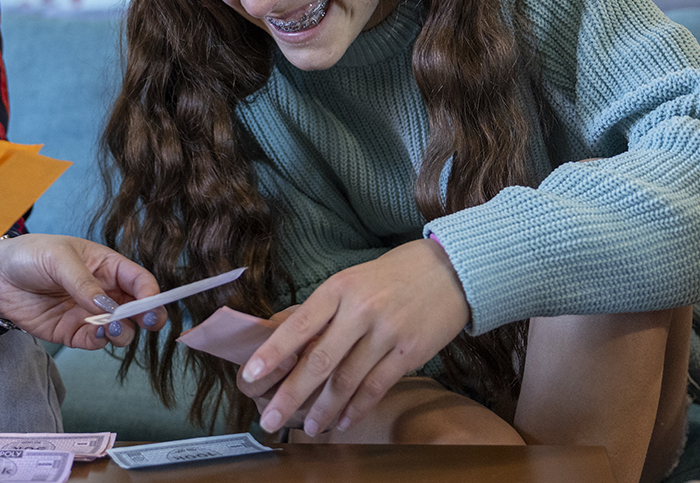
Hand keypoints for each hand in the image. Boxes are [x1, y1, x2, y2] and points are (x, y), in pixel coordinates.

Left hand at [0, 234, 165, 347]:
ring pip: (119, 329)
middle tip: (147, 322)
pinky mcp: (72, 332)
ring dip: (123, 331)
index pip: (139, 280)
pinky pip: (95, 341)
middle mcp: (103, 291)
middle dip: (146, 317)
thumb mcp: (59, 258)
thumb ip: (84, 283)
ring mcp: (89, 313)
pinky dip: (101, 341)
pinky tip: (99, 333)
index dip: (151, 292)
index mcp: (106, 265)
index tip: (153, 305)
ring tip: (114, 328)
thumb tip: (108, 308)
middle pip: (136, 308)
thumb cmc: (31, 255)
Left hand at [240, 239, 469, 436]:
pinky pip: (377, 387)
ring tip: (309, 428)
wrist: (448, 270)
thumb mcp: (350, 281)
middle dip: (291, 394)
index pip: (298, 326)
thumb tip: (289, 347)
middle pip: (319, 360)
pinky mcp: (410, 352)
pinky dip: (357, 408)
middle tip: (270, 418)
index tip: (251, 375)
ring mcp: (387, 332)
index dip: (272, 353)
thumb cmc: (390, 277)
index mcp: (338, 289)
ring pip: (347, 380)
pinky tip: (344, 421)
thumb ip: (324, 311)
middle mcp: (360, 310)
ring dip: (325, 409)